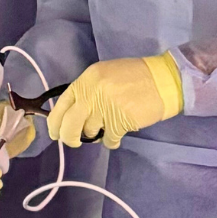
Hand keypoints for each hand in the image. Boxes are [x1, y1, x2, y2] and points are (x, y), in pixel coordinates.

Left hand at [48, 55, 182, 149]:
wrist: (161, 80)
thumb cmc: (132, 76)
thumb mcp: (102, 75)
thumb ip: (87, 91)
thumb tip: (74, 112)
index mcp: (85, 81)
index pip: (61, 105)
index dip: (55, 122)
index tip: (54, 133)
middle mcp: (91, 94)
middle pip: (70, 124)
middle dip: (69, 137)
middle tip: (73, 142)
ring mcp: (105, 109)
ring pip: (90, 132)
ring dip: (96, 135)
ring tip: (105, 128)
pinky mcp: (120, 122)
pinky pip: (110, 139)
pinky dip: (112, 141)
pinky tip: (117, 136)